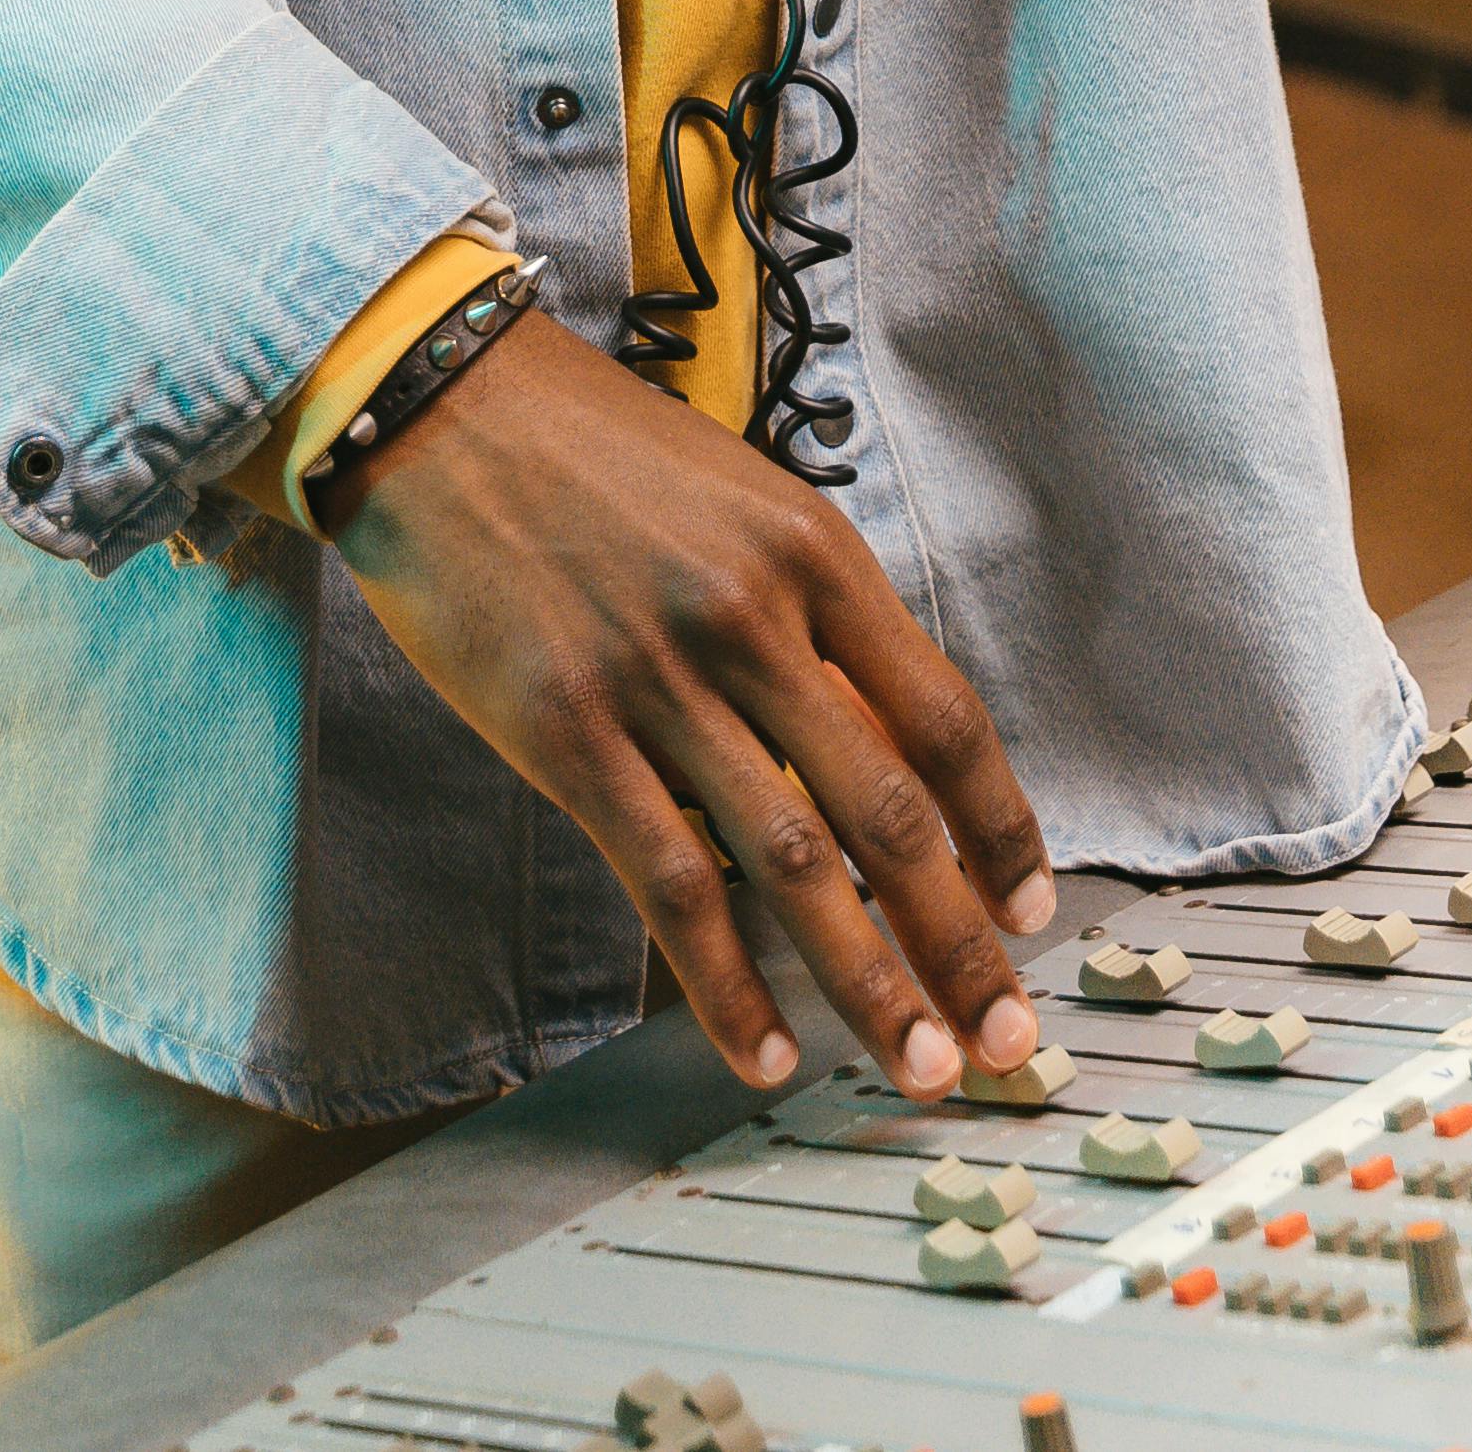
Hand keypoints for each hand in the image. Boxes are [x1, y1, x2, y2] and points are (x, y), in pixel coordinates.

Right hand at [327, 311, 1054, 1097]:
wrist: (441, 406)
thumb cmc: (591, 450)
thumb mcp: (735, 497)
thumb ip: (809, 612)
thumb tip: (883, 743)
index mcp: (810, 551)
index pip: (943, 717)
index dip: (1001, 828)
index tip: (1031, 907)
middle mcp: (752, 617)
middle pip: (890, 812)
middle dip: (960, 942)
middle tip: (1004, 1037)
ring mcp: (659, 680)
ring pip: (796, 865)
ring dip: (868, 984)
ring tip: (917, 1066)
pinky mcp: (570, 734)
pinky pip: (671, 885)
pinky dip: (725, 986)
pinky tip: (761, 1051)